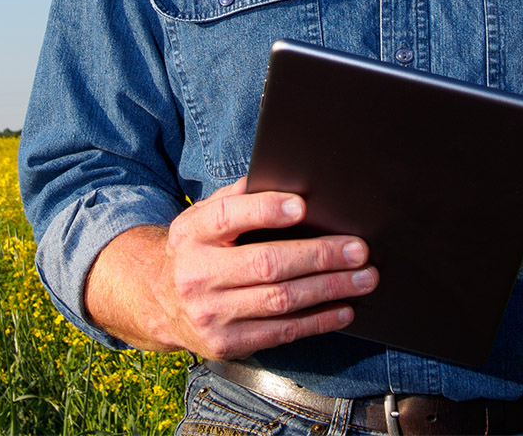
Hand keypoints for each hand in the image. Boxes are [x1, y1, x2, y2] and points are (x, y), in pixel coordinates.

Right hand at [85, 178, 377, 356]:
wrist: (158, 301)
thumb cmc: (200, 247)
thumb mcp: (205, 215)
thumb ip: (240, 196)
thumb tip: (289, 179)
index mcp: (193, 233)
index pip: (228, 216)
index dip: (266, 210)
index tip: (302, 206)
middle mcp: (198, 275)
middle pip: (266, 264)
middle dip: (319, 256)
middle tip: (358, 249)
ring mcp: (211, 314)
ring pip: (280, 301)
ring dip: (329, 289)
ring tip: (364, 278)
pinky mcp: (225, 345)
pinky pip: (280, 332)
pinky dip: (317, 321)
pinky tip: (343, 308)